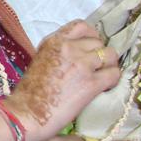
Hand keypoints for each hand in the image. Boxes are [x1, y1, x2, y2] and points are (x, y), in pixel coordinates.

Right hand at [2, 20, 118, 140]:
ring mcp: (82, 64)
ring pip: (111, 55)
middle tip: (96, 69)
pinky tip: (105, 88)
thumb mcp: (40, 62)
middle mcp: (68, 48)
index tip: (90, 47)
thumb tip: (78, 57)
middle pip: (98, 42)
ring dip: (109, 66)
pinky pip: (114, 73)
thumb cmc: (28, 94)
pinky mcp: (91, 83)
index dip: (91, 36)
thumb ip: (58, 54)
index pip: (81, 26)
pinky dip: (113, 80)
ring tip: (103, 78)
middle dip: (100, 55)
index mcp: (53, 41)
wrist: (25, 114)